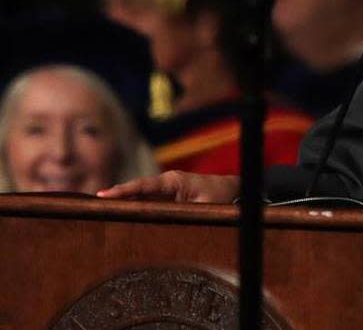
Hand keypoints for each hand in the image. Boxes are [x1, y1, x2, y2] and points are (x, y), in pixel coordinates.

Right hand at [96, 171, 239, 203]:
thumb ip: (185, 214)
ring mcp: (164, 190)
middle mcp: (165, 184)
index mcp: (173, 181)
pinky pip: (145, 202)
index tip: (102, 196)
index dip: (122, 192)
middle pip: (134, 191)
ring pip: (137, 197)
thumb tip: (165, 224)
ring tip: (94, 212)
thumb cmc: (220, 198)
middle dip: (113, 198)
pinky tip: (115, 217)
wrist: (232, 191)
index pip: (142, 186)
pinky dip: (130, 208)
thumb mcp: (205, 208)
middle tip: (87, 205)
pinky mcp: (166, 198)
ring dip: (119, 204)